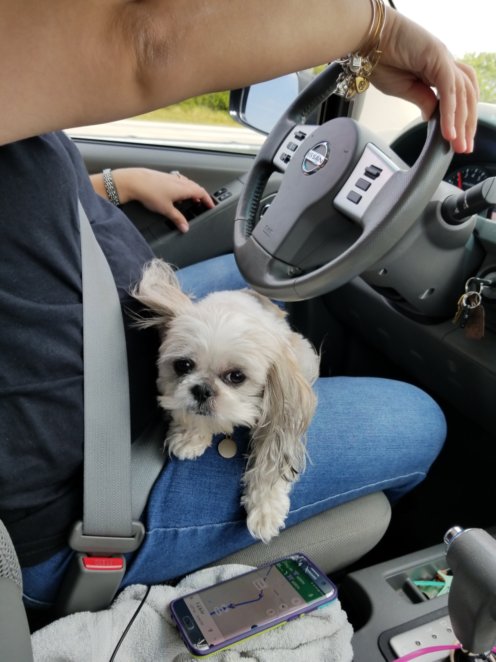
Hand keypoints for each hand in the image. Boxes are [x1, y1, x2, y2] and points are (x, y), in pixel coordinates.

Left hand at [111, 167, 214, 232]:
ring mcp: (171, 177)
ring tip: (190, 199)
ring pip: (187, 183)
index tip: (210, 205)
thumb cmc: (149, 191)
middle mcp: (179, 181)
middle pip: (195, 187)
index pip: (201, 193)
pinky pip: (178, 181)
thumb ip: (177, 219)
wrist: (134, 181)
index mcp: (184, 188)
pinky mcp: (164, 176)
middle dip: (200, 196)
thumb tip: (185, 227)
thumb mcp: (166, 210)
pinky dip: (182, 187)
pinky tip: (175, 193)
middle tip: (202, 204)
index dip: (208, 200)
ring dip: (191, 191)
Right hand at [371, 7, 478, 153]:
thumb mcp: (403, 89)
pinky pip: (449, 90)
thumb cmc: (380, 60)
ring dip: (461, 122)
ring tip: (457, 143)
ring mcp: (444, 59)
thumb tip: (433, 117)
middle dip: (466, 124)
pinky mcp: (438, 57)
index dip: (461, 120)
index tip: (457, 141)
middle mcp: (445, 63)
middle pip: (467, 96)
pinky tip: (448, 131)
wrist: (367, 41)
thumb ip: (422, 101)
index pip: (459, 96)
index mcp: (438, 70)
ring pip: (462, 94)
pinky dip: (450, 113)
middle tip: (463, 148)